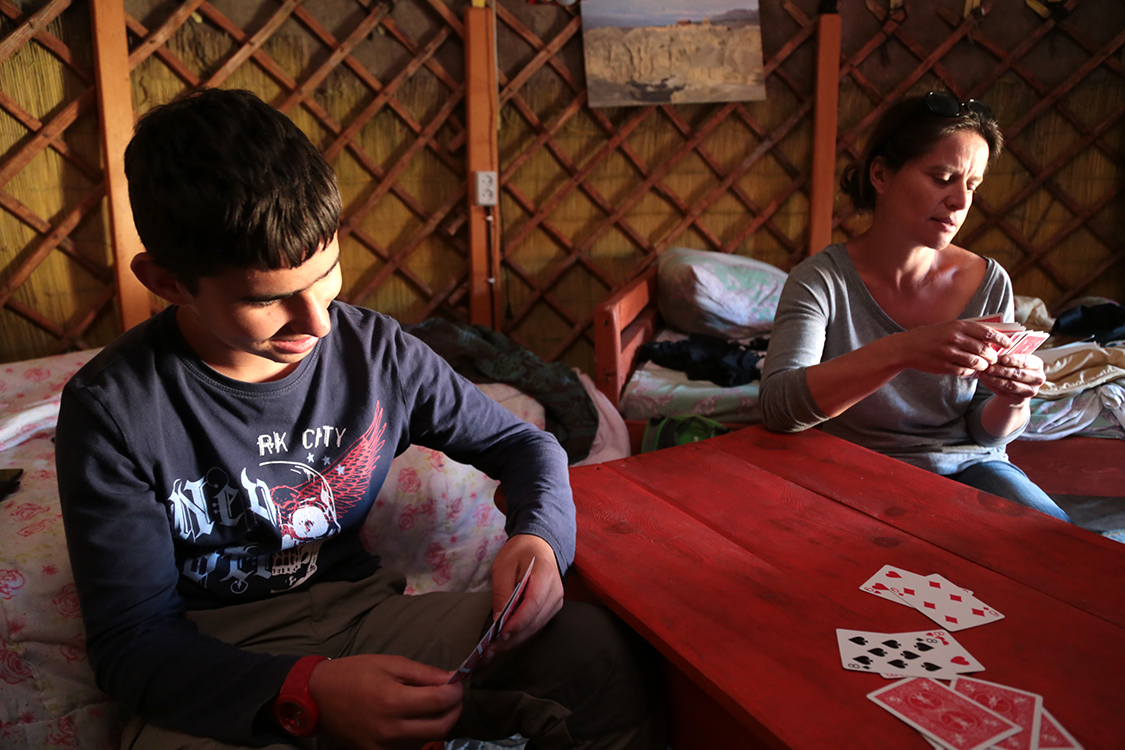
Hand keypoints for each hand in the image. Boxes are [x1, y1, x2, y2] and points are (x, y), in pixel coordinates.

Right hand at [310, 654, 461, 749]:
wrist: (318, 696)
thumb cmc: (354, 674)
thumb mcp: (390, 663)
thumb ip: (423, 673)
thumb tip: (452, 679)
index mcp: (393, 701)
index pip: (440, 702)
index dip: (455, 691)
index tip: (456, 683)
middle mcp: (390, 730)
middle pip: (440, 727)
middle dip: (453, 710)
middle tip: (451, 696)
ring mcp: (383, 747)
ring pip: (428, 740)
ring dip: (438, 723)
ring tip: (431, 706)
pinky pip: (410, 748)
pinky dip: (420, 735)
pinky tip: (414, 720)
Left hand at [485, 534, 563, 658]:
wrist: (539, 544)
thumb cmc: (520, 552)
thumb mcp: (504, 566)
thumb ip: (502, 592)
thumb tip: (499, 620)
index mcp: (545, 575)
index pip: (533, 604)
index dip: (518, 621)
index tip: (501, 634)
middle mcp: (556, 592)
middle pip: (535, 621)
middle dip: (512, 639)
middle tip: (489, 651)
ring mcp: (556, 602)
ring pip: (536, 628)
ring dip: (515, 642)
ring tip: (492, 652)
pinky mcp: (551, 609)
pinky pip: (536, 626)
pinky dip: (520, 636)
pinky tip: (504, 644)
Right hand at [896, 320, 1009, 377]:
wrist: (907, 347)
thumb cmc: (931, 336)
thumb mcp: (949, 327)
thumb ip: (968, 331)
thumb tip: (991, 339)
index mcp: (958, 326)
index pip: (987, 333)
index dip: (1001, 340)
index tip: (1008, 345)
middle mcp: (955, 339)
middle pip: (984, 350)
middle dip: (992, 356)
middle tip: (994, 359)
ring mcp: (949, 353)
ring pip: (976, 363)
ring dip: (983, 366)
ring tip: (983, 366)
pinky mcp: (943, 366)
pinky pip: (964, 371)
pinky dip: (970, 372)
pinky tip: (969, 370)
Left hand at [977, 352, 1045, 404]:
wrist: (1013, 389)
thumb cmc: (1011, 368)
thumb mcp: (1011, 360)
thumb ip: (1006, 354)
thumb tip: (992, 347)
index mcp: (1037, 364)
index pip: (1026, 361)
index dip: (1014, 360)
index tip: (1002, 359)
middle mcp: (1038, 377)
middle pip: (1018, 373)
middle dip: (1002, 370)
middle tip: (988, 367)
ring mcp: (1031, 390)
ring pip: (1011, 384)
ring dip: (995, 379)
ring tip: (984, 374)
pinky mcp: (1021, 400)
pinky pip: (1006, 393)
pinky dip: (994, 386)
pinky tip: (985, 381)